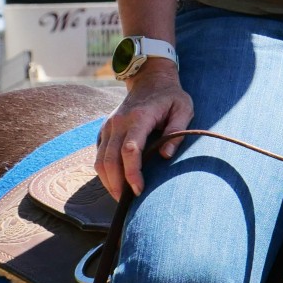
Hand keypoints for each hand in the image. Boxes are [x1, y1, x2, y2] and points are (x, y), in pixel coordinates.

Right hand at [97, 60, 193, 198]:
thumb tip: (166, 156)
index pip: (130, 150)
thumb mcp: (184, 109)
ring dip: (108, 181)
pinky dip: (104, 172)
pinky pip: (99, 155)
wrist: (151, 79)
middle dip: (117, 184)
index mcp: (138, 118)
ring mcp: (108, 126)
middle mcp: (118, 123)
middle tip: (128, 202)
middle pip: (110, 159)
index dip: (132, 172)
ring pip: (100, 160)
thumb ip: (177, 132)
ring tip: (121, 197)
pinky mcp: (104, 131)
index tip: (139, 190)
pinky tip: (115, 183)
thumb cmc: (171, 97)